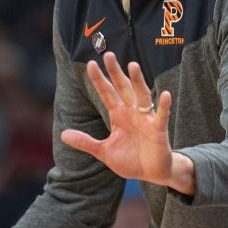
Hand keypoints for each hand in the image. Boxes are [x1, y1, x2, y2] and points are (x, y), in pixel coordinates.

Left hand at [61, 52, 194, 193]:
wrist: (151, 173)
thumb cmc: (130, 159)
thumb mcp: (104, 151)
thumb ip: (85, 142)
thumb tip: (63, 135)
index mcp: (118, 115)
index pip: (107, 93)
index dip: (99, 80)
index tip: (90, 64)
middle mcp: (132, 113)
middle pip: (123, 88)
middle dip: (115, 72)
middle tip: (108, 55)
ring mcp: (146, 119)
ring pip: (141, 96)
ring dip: (138, 81)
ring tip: (132, 65)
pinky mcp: (158, 130)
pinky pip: (161, 116)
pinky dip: (163, 105)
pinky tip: (164, 94)